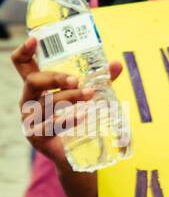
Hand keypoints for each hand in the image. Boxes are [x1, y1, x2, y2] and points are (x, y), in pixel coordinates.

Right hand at [12, 36, 122, 166]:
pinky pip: (51, 124)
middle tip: (77, 80)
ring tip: (89, 95)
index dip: (24, 50)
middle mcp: (29, 101)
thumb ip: (99, 81)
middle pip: (33, 81)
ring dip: (69, 97)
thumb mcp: (87, 97)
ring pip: (46, 103)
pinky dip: (68, 118)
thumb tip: (117, 64)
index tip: (34, 39)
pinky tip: (83, 115)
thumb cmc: (77, 122)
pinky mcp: (37, 137)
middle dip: (55, 78)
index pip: (22, 65)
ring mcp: (30, 120)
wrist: (76, 157)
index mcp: (37, 88)